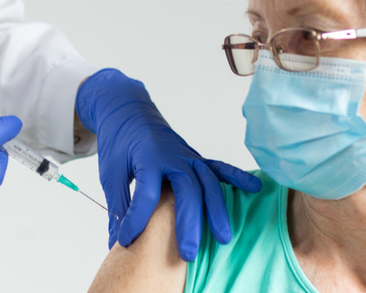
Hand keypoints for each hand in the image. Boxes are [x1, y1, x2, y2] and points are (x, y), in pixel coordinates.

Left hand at [76, 69, 261, 260]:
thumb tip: (115, 242)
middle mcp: (172, 156)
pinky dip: (237, 177)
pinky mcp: (195, 156)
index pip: (146, 194)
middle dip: (189, 224)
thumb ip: (119, 206)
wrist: (127, 110)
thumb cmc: (119, 142)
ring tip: (223, 238)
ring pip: (207, 183)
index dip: (136, 220)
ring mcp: (187, 156)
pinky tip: (255, 187)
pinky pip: (218, 168)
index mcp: (147, 157)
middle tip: (188, 254)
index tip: (126, 241)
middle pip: (186, 191)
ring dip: (216, 210)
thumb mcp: (110, 172)